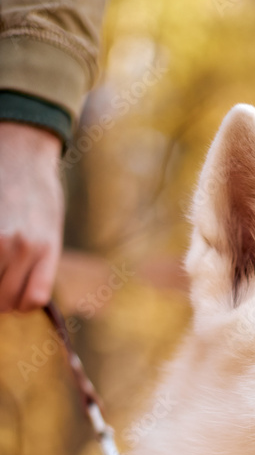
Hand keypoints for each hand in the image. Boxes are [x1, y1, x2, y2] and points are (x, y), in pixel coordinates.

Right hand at [0, 122, 63, 311]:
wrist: (21, 149)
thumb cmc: (38, 191)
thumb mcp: (50, 228)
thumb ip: (40, 262)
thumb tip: (24, 297)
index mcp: (46, 248)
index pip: (33, 299)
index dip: (21, 304)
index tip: (15, 298)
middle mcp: (23, 245)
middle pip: (5, 299)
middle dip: (0, 300)